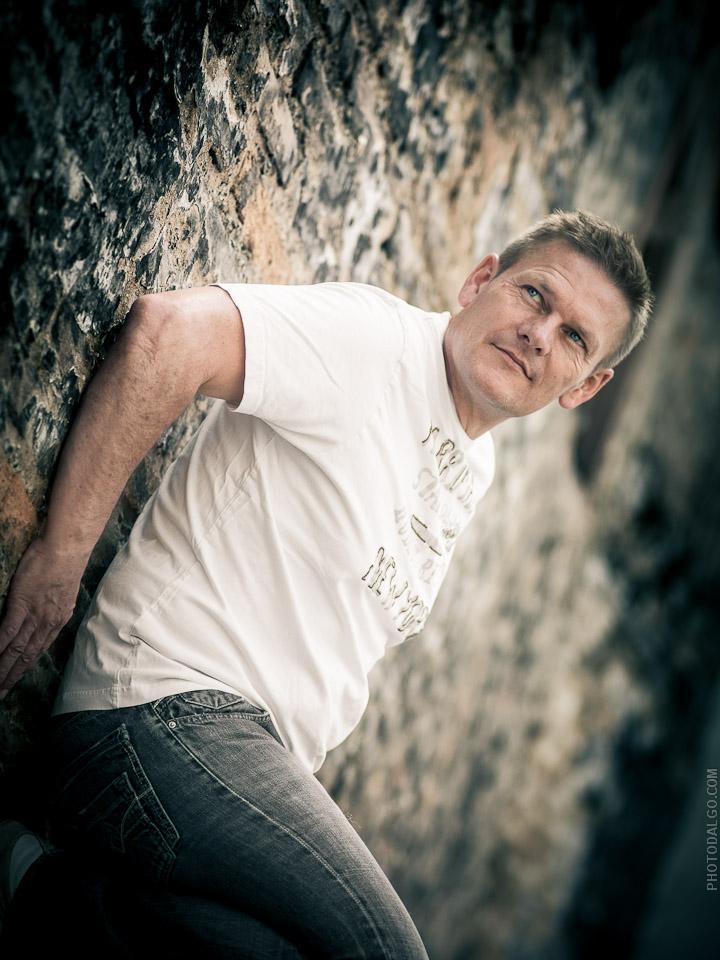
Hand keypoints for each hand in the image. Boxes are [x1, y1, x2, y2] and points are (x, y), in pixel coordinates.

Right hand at [0, 537, 84, 699]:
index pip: (40, 649)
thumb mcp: (63, 590)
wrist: (65, 550)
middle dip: (13, 677)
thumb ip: (54, 606)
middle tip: (0, 695)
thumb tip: (46, 611)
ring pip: (17, 650)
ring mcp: (34, 616)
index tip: (17, 679)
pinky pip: (6, 632)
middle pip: (27, 656)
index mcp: (58, 619)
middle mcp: (48, 623)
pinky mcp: (21, 606)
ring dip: (4, 670)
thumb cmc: (63, 563)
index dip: (27, 666)